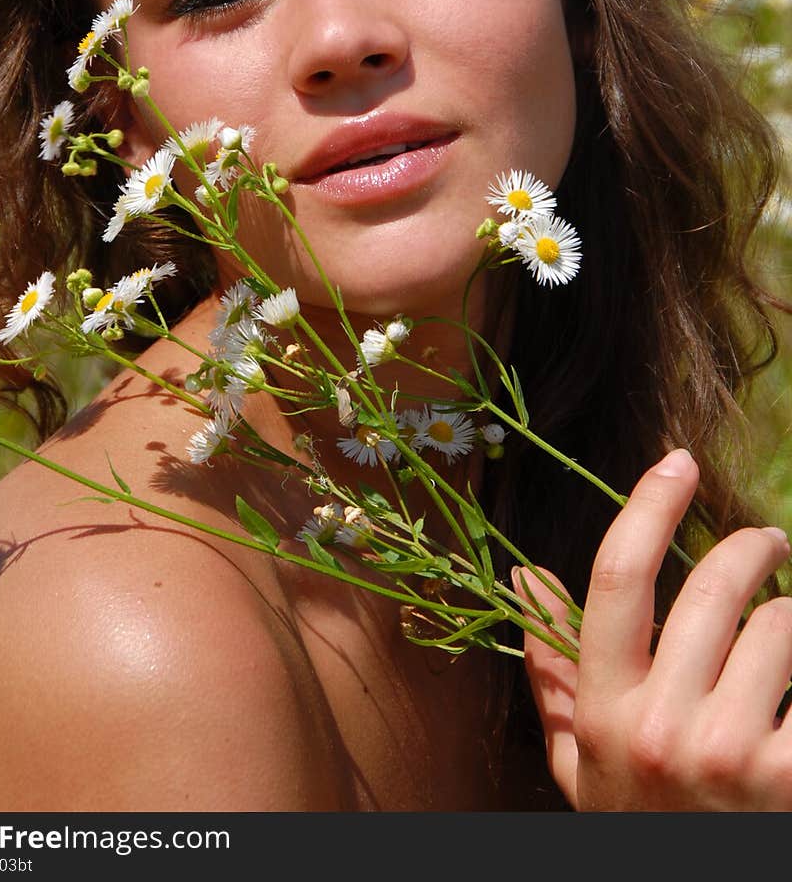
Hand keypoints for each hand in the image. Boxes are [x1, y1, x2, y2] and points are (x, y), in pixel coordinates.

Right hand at [516, 449, 791, 810]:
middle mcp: (662, 728)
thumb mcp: (580, 760)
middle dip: (751, 546)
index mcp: (604, 711)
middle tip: (769, 541)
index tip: (675, 463)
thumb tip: (524, 577)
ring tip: (788, 628)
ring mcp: (733, 754)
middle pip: (711, 587)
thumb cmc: (640, 826)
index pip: (617, 579)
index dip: (648, 506)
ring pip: (781, 623)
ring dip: (791, 612)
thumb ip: (552, 668)